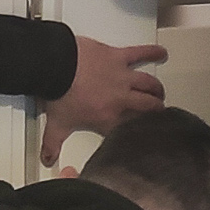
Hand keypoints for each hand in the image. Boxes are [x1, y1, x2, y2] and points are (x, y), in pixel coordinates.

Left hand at [40, 35, 166, 166]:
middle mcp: (120, 99)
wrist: (56, 68)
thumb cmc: (58, 93)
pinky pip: (140, 54)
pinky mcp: (118, 57)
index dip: (137, 130)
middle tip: (157, 110)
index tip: (142, 131)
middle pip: (146, 107)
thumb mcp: (56, 124)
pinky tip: (161, 53)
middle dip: (154, 110)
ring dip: (156, 88)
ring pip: (148, 84)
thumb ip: (52, 144)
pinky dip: (152, 52)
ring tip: (159, 91)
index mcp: (107, 118)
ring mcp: (122, 78)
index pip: (128, 128)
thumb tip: (48, 158)